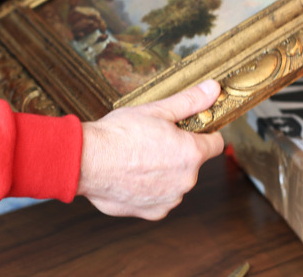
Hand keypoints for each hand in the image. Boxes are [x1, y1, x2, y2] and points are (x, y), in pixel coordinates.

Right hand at [77, 80, 223, 219]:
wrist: (87, 160)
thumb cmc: (118, 134)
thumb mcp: (156, 110)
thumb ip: (190, 101)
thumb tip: (212, 89)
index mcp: (191, 154)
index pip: (216, 144)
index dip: (204, 133)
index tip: (189, 129)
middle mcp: (186, 181)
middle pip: (192, 163)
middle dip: (178, 152)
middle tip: (153, 140)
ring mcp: (169, 199)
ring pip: (174, 181)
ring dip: (163, 172)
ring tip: (137, 158)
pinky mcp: (152, 212)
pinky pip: (158, 198)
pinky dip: (148, 189)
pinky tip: (131, 175)